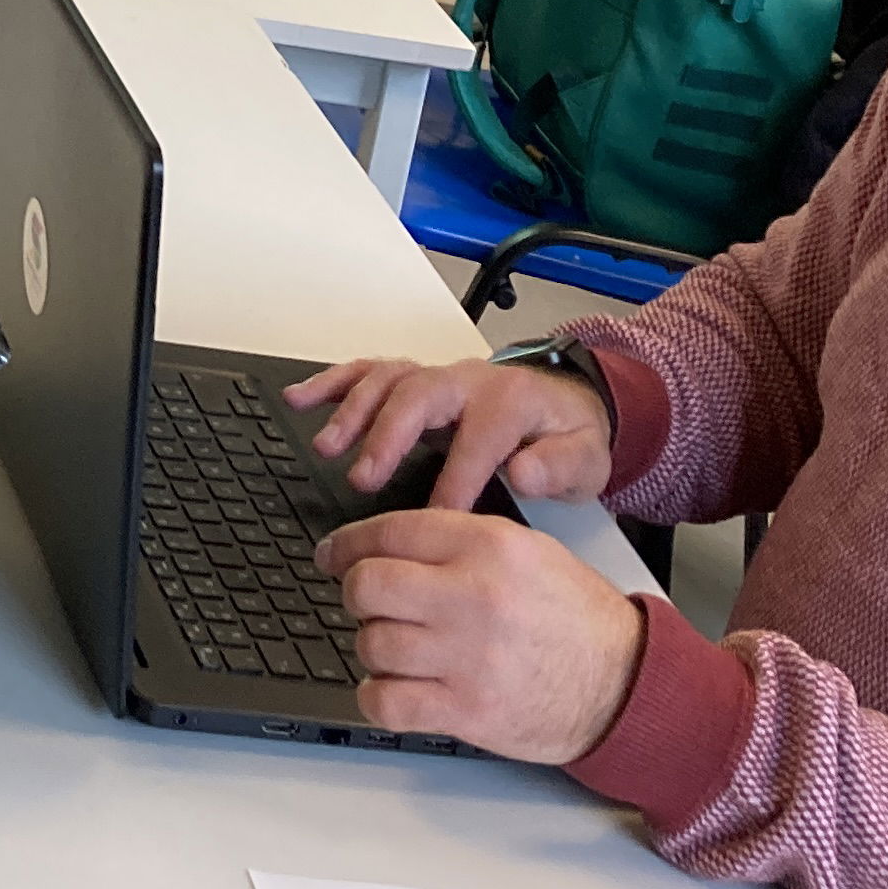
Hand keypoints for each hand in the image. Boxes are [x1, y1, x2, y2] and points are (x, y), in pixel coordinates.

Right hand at [284, 355, 612, 512]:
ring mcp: (438, 377)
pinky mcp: (416, 379)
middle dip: (388, 435)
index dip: (456, 478)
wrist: (567, 402)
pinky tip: (301, 399)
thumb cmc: (567, 437)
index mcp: (510, 402)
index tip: (435, 517)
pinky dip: (332, 383)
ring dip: (353, 411)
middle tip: (363, 478)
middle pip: (421, 396)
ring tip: (327, 447)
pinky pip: (369, 371)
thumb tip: (525, 472)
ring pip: (389, 380)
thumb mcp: (586, 459)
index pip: (479, 439)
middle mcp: (468, 381)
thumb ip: (560, 466)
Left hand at [316, 508, 645, 763]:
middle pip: (369, 585)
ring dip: (373, 647)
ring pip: (371, 643)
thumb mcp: (527, 552)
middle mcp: (474, 596)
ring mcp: (468, 657)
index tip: (332, 555)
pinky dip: (377, 697)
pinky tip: (396, 689)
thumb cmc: (576, 618)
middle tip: (366, 603)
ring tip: (399, 648)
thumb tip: (384, 543)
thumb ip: (458, 540)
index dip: (347, 544)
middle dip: (356, 593)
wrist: (624, 683)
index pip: (391, 531)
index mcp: (489, 546)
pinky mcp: (466, 710)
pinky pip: (385, 702)